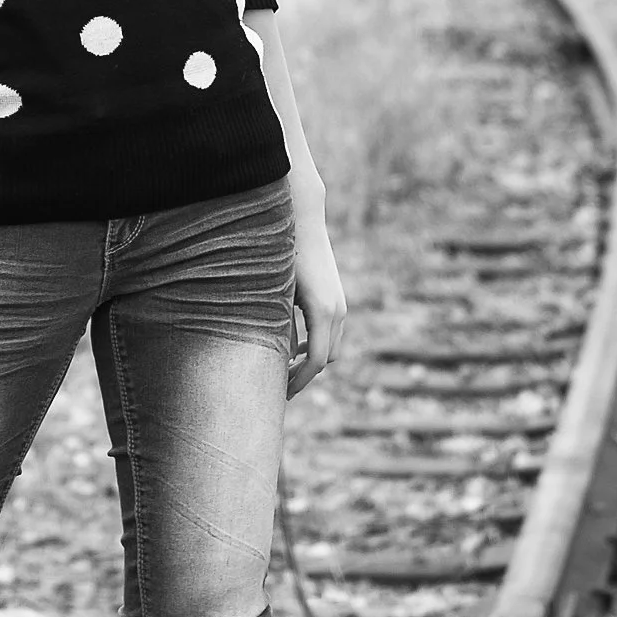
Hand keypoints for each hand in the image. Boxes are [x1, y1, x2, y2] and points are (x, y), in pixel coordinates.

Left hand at [287, 183, 346, 399]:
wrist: (304, 221)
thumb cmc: (284, 255)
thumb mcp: (277, 294)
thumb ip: (279, 325)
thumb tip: (275, 359)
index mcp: (323, 313)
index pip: (316, 362)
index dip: (299, 381)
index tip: (281, 394)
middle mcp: (338, 312)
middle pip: (326, 359)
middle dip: (305, 376)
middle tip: (279, 387)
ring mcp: (341, 305)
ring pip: (332, 347)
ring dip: (310, 360)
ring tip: (284, 372)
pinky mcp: (337, 299)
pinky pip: (332, 333)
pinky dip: (315, 344)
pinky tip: (294, 347)